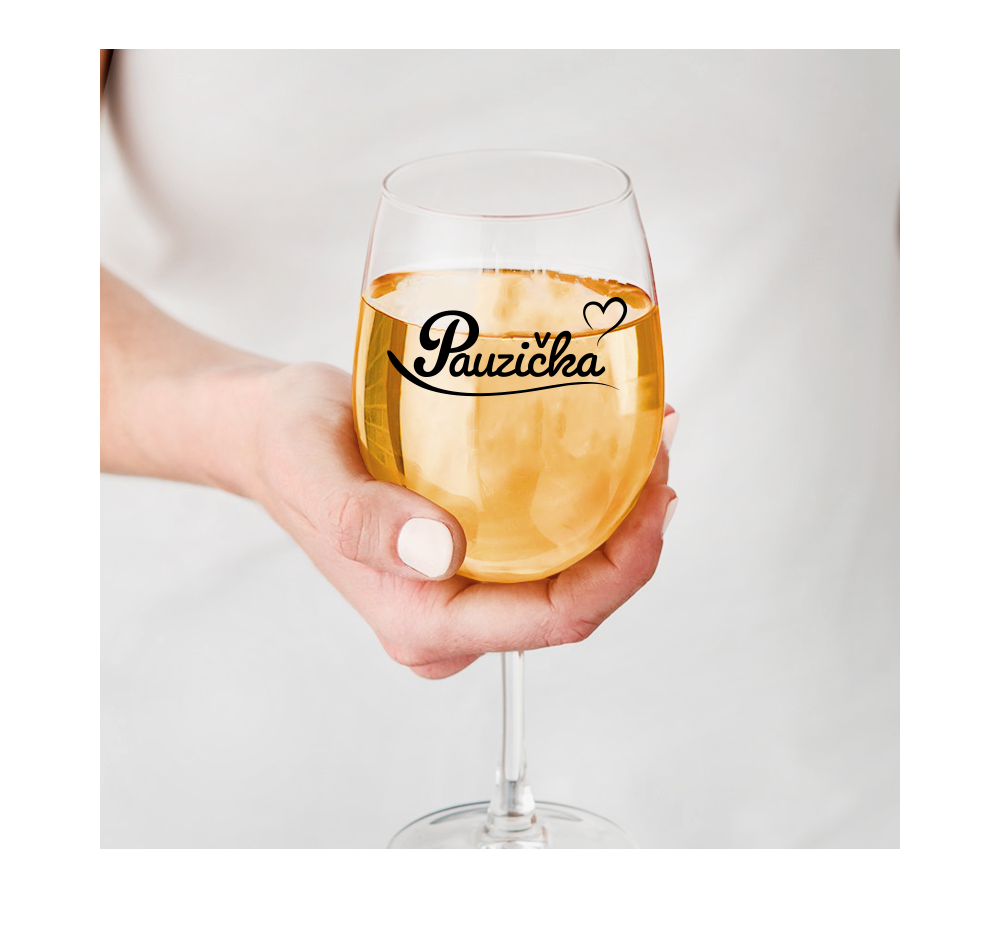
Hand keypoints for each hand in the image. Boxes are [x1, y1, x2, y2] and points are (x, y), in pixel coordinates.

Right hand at [250, 363, 677, 678]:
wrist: (271, 435)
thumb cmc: (286, 448)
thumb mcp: (312, 470)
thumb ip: (364, 519)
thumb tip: (442, 553)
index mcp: (421, 621)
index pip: (553, 619)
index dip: (621, 569)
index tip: (652, 496)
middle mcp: (451, 618)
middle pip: (576, 601)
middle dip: (634, 539)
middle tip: (657, 455)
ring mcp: (464, 591)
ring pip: (570, 575)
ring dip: (619, 521)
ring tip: (647, 449)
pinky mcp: (472, 557)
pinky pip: (548, 547)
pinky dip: (588, 506)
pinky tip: (610, 460)